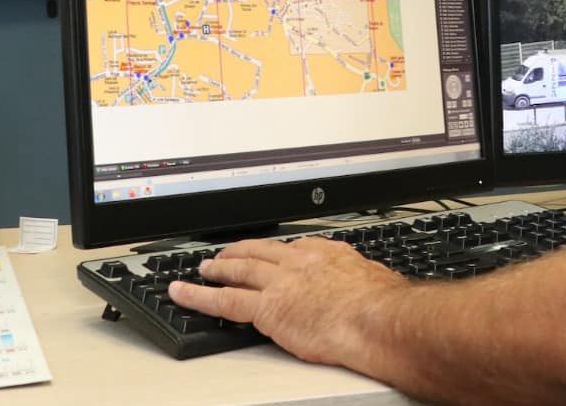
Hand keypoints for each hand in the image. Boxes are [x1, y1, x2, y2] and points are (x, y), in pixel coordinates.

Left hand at [168, 236, 408, 365]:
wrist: (376, 318)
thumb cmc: (383, 305)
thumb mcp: (375, 280)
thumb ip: (363, 281)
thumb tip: (373, 287)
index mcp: (326, 253)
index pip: (292, 247)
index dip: (276, 252)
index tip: (270, 253)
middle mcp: (298, 262)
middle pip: (259, 251)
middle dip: (239, 252)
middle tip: (225, 254)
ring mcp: (279, 283)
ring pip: (238, 270)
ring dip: (217, 267)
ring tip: (203, 268)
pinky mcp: (265, 308)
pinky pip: (223, 300)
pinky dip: (198, 295)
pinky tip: (182, 293)